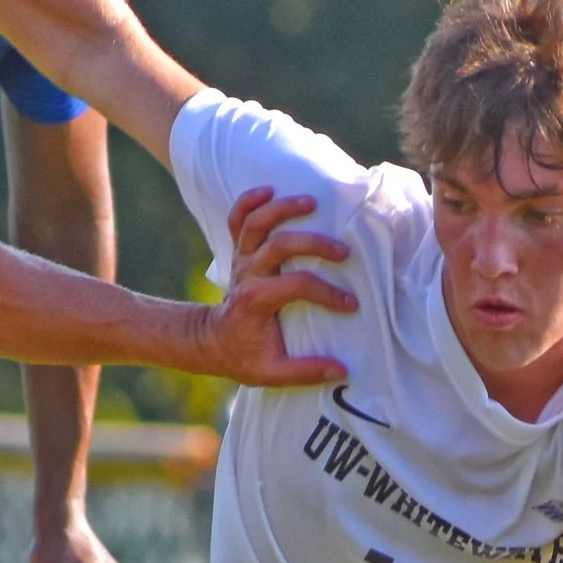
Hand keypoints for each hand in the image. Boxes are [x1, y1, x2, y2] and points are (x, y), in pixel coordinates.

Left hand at [187, 188, 353, 386]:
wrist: (212, 342)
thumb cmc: (245, 356)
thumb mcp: (271, 373)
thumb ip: (304, 371)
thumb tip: (341, 370)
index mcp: (256, 301)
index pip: (295, 286)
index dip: (326, 293)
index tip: (350, 304)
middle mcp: (247, 274)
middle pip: (277, 246)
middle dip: (312, 243)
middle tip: (343, 252)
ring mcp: (241, 259)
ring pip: (256, 224)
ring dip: (281, 208)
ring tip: (311, 201)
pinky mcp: (239, 251)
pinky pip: (237, 220)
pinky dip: (248, 202)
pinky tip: (268, 189)